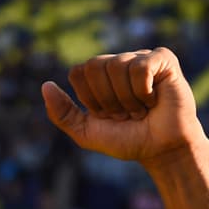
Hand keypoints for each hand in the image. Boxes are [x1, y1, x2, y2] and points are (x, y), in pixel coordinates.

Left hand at [41, 48, 206, 168]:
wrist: (162, 151)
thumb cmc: (128, 140)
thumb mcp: (86, 133)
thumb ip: (62, 114)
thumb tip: (45, 85)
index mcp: (99, 76)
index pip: (78, 72)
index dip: (90, 100)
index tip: (107, 115)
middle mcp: (119, 62)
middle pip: (94, 66)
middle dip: (107, 100)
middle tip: (125, 114)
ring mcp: (141, 58)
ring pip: (117, 67)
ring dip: (127, 100)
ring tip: (141, 110)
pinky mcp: (163, 59)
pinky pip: (140, 66)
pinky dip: (143, 91)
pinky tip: (154, 100)